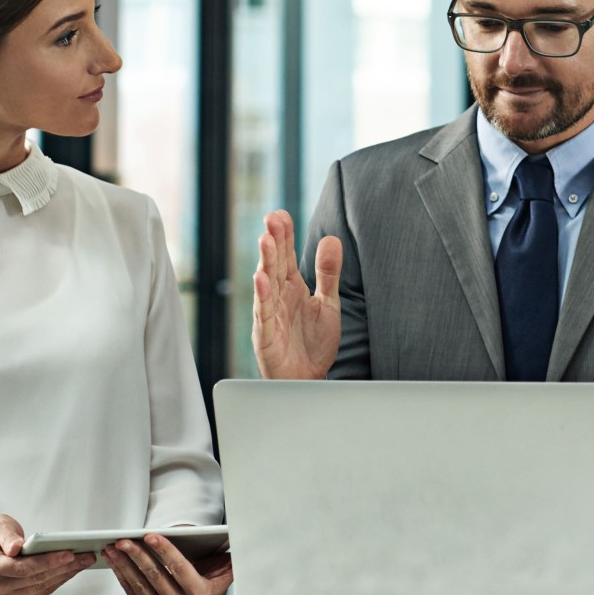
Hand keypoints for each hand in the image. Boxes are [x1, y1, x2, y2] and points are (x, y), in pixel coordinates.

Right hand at [0, 515, 96, 594]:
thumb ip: (7, 535)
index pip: (22, 567)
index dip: (47, 562)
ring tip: (83, 562)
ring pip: (41, 588)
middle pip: (35, 579)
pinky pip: (40, 594)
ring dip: (65, 575)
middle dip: (64, 567)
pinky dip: (57, 582)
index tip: (69, 554)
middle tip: (86, 556)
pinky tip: (70, 572)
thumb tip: (16, 547)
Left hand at [103, 533, 234, 594]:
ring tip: (113, 548)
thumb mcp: (226, 569)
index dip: (165, 551)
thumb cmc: (212, 578)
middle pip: (156, 576)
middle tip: (124, 540)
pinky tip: (115, 561)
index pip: (180, 569)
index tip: (150, 536)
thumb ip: (230, 558)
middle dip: (137, 556)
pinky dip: (121, 575)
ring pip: (140, 585)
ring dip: (124, 565)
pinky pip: (133, 593)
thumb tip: (238, 538)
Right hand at [252, 211, 340, 380]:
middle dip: (273, 242)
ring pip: (266, 285)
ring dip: (265, 262)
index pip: (286, 256)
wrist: (309, 380)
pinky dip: (263, 297)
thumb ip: (328, 273)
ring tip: (265, 241)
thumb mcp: (328, 303)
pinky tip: (261, 280)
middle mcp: (278, 298)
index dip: (284, 236)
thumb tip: (331, 239)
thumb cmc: (313, 343)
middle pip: (274, 265)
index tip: (281, 214)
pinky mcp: (267, 336)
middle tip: (272, 218)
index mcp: (292, 288)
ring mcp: (270, 316)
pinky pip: (264, 315)